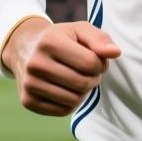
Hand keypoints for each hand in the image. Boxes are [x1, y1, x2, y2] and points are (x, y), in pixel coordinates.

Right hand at [2, 18, 121, 116]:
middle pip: (82, 83)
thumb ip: (100, 39)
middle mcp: (36, 63)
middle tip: (89, 71)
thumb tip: (116, 53)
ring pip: (74, 100)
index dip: (101, 64)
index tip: (97, 60)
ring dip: (83, 92)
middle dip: (93, 78)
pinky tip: (66, 88)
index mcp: (49, 42)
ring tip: (78, 79)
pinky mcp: (28, 101)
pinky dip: (71, 102)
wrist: (25, 48)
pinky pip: (63, 110)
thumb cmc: (60, 38)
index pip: (90, 63)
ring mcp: (29, 84)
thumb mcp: (80, 30)